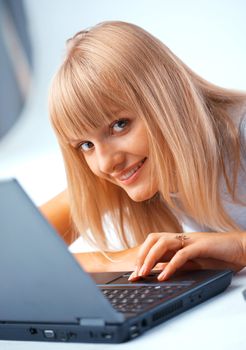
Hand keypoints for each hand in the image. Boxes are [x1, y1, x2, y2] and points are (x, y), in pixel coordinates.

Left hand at [128, 231, 245, 280]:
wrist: (241, 249)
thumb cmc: (219, 255)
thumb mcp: (193, 262)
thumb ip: (177, 264)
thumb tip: (159, 271)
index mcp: (179, 241)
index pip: (153, 244)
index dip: (141, 256)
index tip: (133, 274)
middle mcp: (182, 238)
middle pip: (153, 239)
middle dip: (141, 255)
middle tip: (136, 274)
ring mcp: (191, 240)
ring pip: (163, 242)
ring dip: (151, 258)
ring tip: (144, 274)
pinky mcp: (201, 245)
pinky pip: (182, 253)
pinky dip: (170, 265)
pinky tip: (163, 276)